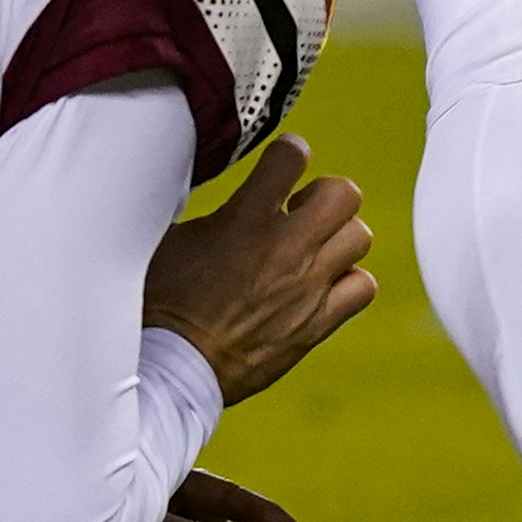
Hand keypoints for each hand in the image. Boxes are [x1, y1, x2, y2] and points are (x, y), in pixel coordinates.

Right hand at [141, 135, 378, 402]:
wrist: (172, 367)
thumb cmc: (159, 303)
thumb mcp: (169, 236)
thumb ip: (202, 206)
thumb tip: (196, 183)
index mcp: (246, 219)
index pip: (291, 157)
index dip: (289, 153)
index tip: (282, 162)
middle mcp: (285, 249)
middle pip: (343, 194)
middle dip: (325, 194)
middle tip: (300, 209)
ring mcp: (307, 288)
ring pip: (359, 237)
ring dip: (338, 237)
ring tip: (312, 247)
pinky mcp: (316, 324)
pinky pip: (362, 287)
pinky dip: (350, 281)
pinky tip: (323, 284)